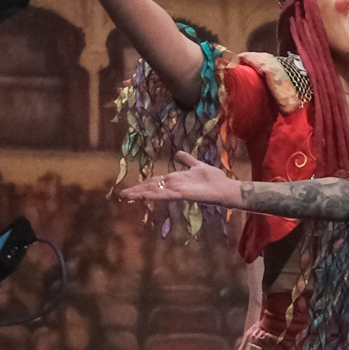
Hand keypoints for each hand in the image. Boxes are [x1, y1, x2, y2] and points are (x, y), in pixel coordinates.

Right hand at [118, 155, 241, 207]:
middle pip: (152, 187)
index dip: (143, 183)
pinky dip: (156, 195)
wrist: (226, 187)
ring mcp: (178, 190)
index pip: (156, 181)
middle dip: (138, 190)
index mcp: (176, 179)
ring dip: (142, 193)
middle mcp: (174, 185)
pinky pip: (167, 194)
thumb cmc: (214, 178)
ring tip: (127, 196)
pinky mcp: (184, 194)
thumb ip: (187, 160)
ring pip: (156, 191)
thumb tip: (178, 153)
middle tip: (122, 195)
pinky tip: (146, 196)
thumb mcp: (198, 165)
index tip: (131, 187)